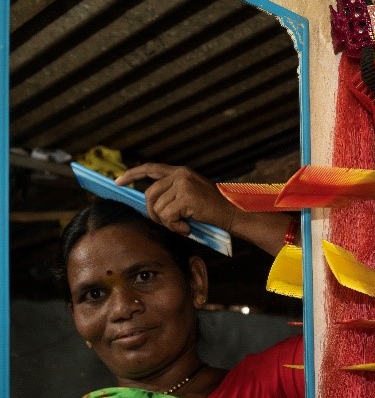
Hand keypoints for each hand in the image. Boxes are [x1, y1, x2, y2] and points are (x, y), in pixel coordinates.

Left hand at [115, 163, 235, 235]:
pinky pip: (168, 216)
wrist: (233, 214)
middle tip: (166, 224)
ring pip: (158, 208)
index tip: (118, 181)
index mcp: (181, 172)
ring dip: (168, 223)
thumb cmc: (213, 210)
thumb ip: (173, 193)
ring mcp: (183, 185)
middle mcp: (180, 175)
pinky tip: (187, 228)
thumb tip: (150, 204)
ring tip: (183, 226)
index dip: (132, 174)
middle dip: (152, 213)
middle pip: (149, 194)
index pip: (150, 168)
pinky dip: (175, 227)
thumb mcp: (192, 194)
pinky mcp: (186, 197)